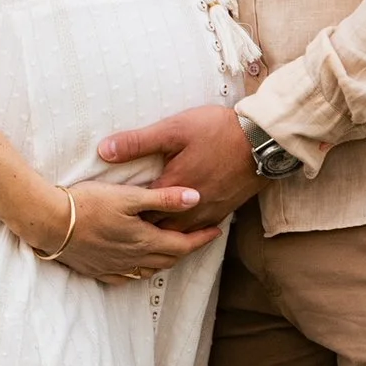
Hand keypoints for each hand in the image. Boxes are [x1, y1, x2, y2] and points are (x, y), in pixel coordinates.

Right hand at [45, 181, 223, 283]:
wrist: (50, 222)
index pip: (182, 245)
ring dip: (165, 260)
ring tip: (174, 248)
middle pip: (168, 259)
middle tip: (200, 237)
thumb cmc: (89, 203)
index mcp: (144, 241)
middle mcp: (133, 259)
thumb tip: (196, 198)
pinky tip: (138, 265)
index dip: (202, 239)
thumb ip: (163, 199)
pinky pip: (126, 277)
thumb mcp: (129, 196)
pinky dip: (140, 270)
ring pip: (149, 270)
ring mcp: (114, 267)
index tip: (218, 230)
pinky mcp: (97, 270)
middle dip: (187, 249)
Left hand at [98, 107, 265, 229]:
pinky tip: (178, 226)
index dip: (122, 214)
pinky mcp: (222, 213)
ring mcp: (207, 214)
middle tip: (121, 227)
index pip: (138, 213)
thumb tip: (103, 150)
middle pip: (156, 230)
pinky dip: (184, 232)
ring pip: (177, 235)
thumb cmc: (216, 131)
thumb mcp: (174, 129)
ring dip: (162, 233)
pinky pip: (197, 232)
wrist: (261, 141)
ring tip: (145, 231)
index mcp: (171, 190)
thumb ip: (138, 142)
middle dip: (139, 229)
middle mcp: (188, 210)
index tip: (107, 213)